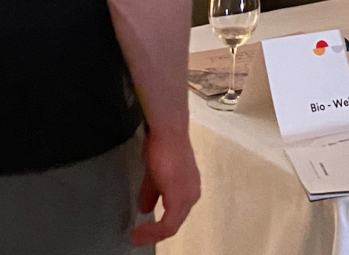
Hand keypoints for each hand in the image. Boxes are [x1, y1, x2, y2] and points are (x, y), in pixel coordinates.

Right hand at [131, 129, 200, 246]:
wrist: (167, 132)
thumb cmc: (161, 148)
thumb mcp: (154, 175)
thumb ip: (152, 193)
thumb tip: (145, 209)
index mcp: (189, 187)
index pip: (175, 214)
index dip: (157, 226)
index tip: (139, 231)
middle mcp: (193, 194)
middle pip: (174, 222)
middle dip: (153, 232)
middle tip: (136, 237)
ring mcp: (189, 197)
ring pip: (171, 226)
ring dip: (151, 234)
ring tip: (135, 237)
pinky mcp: (180, 199)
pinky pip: (168, 225)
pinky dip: (152, 231)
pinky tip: (138, 232)